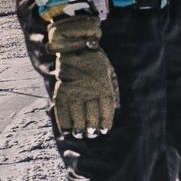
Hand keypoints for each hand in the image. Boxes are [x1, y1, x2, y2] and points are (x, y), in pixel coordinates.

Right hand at [46, 14, 119, 137]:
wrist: (76, 46)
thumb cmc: (96, 62)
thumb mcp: (110, 72)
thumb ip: (114, 90)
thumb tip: (118, 108)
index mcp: (104, 86)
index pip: (106, 109)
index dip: (105, 121)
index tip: (104, 131)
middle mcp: (90, 90)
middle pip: (92, 114)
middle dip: (92, 127)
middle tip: (91, 134)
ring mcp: (74, 90)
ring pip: (77, 114)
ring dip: (78, 127)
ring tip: (79, 134)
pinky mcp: (61, 90)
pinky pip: (62, 110)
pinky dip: (64, 122)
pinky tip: (66, 130)